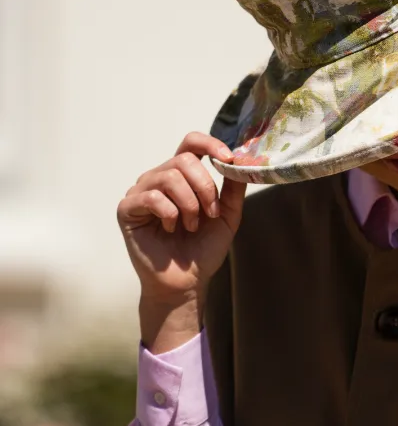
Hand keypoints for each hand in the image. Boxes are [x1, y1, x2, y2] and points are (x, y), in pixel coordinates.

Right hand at [116, 132, 246, 350]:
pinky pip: (151, 197)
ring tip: (191, 225)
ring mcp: (141, 192)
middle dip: (204, 187)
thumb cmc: (204, 248)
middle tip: (211, 213)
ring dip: (189, 203)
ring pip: (168, 177)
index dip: (210, 144)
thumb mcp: (228, 215)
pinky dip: (169, 213)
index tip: (228, 158)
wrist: (187, 281)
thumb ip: (234, 188)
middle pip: (183, 160)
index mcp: (183, 176)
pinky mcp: (127, 209)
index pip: (191, 143)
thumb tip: (241, 160)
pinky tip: (171, 229)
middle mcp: (159, 178)